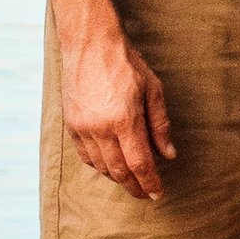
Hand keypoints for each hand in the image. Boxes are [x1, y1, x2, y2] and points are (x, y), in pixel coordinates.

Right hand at [62, 19, 176, 202]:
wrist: (90, 44)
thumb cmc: (126, 63)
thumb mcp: (152, 89)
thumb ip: (160, 125)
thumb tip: (168, 154)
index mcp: (124, 120)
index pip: (140, 164)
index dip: (150, 183)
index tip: (158, 194)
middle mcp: (101, 128)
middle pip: (119, 171)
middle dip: (134, 186)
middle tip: (146, 193)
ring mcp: (83, 128)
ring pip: (101, 167)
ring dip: (117, 178)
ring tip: (130, 180)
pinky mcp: (71, 125)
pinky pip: (85, 156)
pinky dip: (99, 166)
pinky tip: (109, 166)